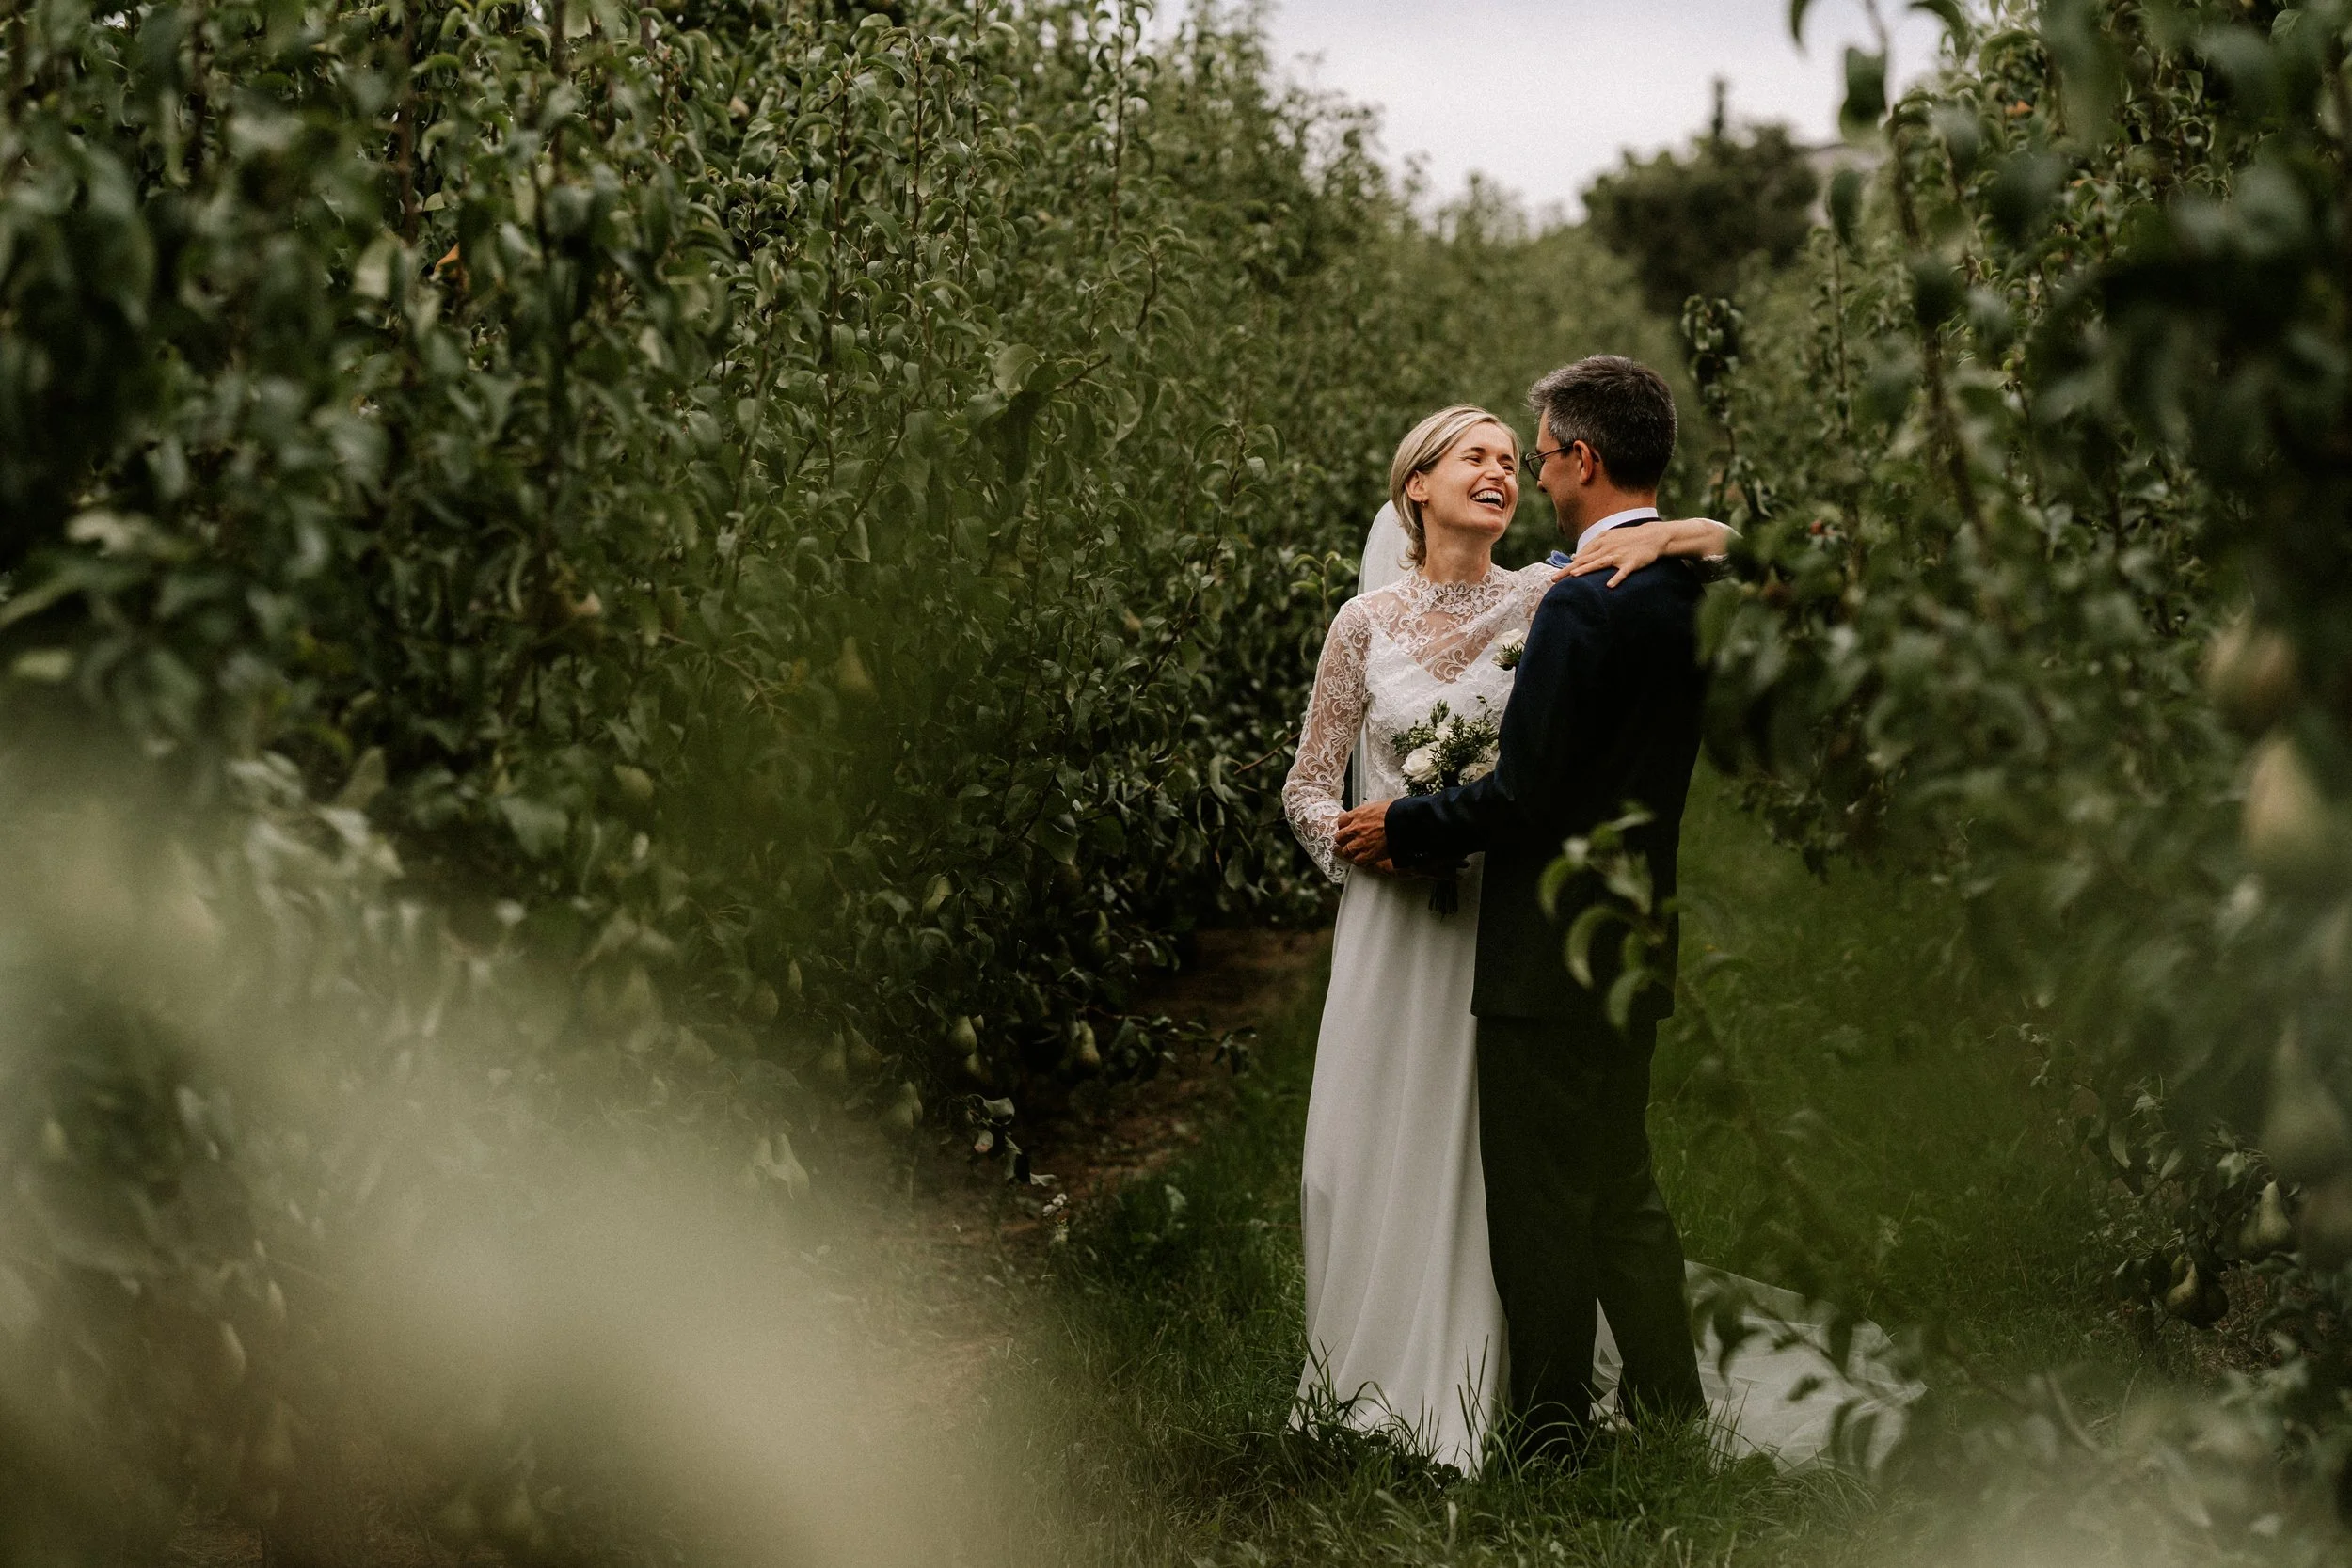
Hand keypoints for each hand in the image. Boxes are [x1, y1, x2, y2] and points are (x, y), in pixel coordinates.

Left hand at [1334, 800, 1393, 867]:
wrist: (1403, 823)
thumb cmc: (1395, 812)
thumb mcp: (1380, 806)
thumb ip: (1371, 812)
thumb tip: (1373, 813)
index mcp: (1357, 815)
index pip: (1341, 821)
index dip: (1344, 826)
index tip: (1347, 828)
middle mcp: (1355, 829)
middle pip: (1339, 837)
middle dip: (1344, 840)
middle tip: (1348, 841)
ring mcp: (1360, 842)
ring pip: (1347, 851)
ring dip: (1351, 852)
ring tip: (1357, 852)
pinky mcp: (1368, 854)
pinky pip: (1357, 861)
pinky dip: (1360, 860)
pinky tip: (1365, 858)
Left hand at [1556, 517, 1728, 588]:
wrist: (1653, 536)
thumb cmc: (1629, 539)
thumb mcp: (1609, 538)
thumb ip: (1591, 548)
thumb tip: (1574, 557)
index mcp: (1601, 542)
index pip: (1580, 556)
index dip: (1566, 567)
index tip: (1554, 577)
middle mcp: (1607, 548)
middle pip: (1585, 560)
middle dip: (1568, 570)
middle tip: (1554, 580)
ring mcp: (1620, 555)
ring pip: (1600, 563)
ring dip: (1587, 570)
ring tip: (1574, 577)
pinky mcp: (1632, 562)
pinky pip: (1623, 572)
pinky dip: (1616, 578)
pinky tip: (1609, 586)